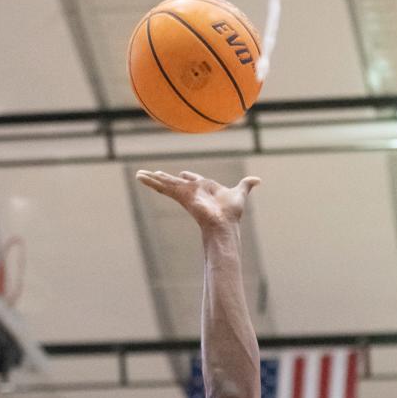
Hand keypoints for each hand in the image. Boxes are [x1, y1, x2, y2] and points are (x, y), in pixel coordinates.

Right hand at [135, 169, 259, 229]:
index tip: (182, 174)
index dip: (188, 177)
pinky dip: (151, 181)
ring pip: (165, 183)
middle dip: (164, 178)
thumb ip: (246, 185)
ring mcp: (184, 193)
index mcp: (203, 189)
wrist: (224, 224)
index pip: (192, 181)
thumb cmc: (232, 211)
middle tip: (154, 174)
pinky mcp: (178, 195)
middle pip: (175, 182)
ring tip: (139, 174)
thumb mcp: (240, 192)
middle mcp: (192, 191)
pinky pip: (162, 186)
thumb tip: (258, 180)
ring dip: (152, 178)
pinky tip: (140, 177)